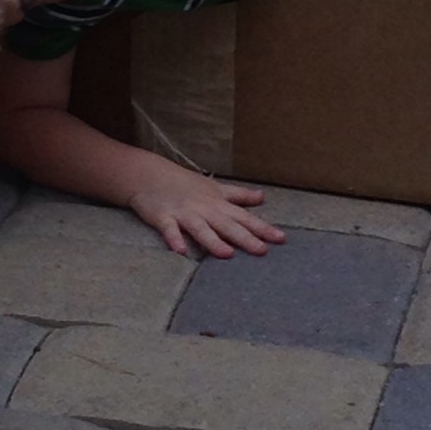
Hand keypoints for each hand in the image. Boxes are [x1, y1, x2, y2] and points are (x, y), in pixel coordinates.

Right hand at [128, 166, 284, 258]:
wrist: (149, 174)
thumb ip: (239, 195)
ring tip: (226, 254)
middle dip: (244, 238)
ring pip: (200, 229)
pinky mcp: (163, 217)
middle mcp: (203, 208)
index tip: (281, 239)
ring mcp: (183, 213)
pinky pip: (169, 229)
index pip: (244, 217)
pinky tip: (180, 251)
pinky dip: (174, 239)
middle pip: (226, 225)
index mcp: (217, 203)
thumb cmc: (184, 183)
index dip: (262, 228)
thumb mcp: (215, 187)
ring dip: (213, 241)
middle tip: (262, 251)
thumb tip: (263, 198)